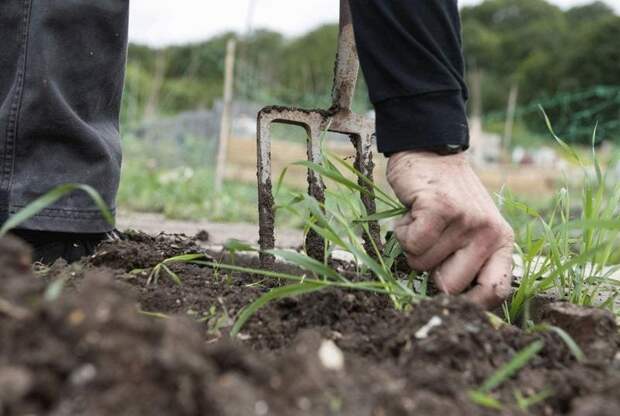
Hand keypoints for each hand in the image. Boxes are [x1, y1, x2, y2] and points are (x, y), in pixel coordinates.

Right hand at [387, 150, 513, 307]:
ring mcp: (466, 220)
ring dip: (412, 246)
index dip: (470, 305)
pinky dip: (402, 232)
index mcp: (501, 242)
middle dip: (430, 271)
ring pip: (422, 264)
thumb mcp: (469, 229)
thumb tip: (451, 306)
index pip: (496, 291)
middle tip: (431, 244)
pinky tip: (413, 213)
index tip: (448, 301)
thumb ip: (468, 261)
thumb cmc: (446, 198)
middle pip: (450, 286)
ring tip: (423, 221)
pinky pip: (411, 243)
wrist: (431, 151)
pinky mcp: (440, 208)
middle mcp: (489, 232)